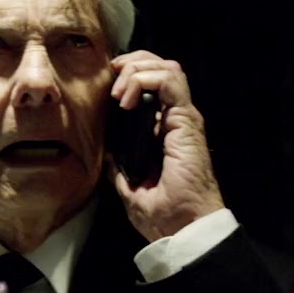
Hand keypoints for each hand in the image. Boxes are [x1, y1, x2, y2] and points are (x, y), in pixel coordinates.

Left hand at [108, 50, 225, 241]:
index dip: (129, 74)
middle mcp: (175, 118)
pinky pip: (170, 80)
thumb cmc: (163, 215)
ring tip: (118, 92)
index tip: (106, 86)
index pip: (150, 83)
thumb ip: (120, 168)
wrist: (184, 229)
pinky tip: (125, 99)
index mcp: (162, 131)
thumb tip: (107, 153)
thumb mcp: (129, 189)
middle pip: (159, 66)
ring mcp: (183, 118)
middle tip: (111, 78)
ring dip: (137, 69)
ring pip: (166, 67)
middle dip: (132, 62)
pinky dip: (144, 79)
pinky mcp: (187, 120)